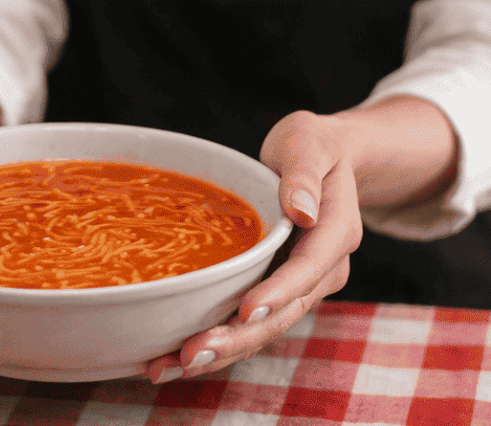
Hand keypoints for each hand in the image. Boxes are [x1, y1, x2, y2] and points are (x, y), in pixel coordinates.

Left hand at [144, 97, 457, 382]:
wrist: (323, 158)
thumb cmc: (312, 145)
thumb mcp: (310, 142)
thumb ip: (305, 174)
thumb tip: (301, 212)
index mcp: (336, 231)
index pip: (307, 269)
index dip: (277, 292)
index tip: (246, 309)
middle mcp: (323, 269)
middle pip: (283, 313)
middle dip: (238, 337)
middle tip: (190, 353)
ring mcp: (301, 285)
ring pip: (265, 327)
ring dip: (222, 350)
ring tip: (171, 365)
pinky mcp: (277, 289)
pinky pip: (251, 321)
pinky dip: (218, 339)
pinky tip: (175, 355)